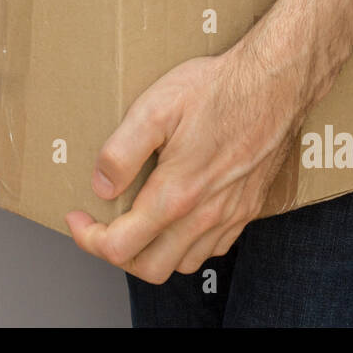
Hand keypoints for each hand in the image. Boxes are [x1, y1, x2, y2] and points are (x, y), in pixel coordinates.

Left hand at [65, 44, 305, 283]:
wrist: (274, 83)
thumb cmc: (217, 89)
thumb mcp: (154, 108)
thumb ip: (121, 152)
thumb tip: (101, 186)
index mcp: (176, 195)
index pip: (120, 247)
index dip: (89, 238)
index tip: (79, 217)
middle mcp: (204, 216)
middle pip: (150, 269)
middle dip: (118, 254)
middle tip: (104, 225)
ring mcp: (229, 216)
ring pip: (183, 264)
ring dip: (153, 253)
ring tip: (137, 223)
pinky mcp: (247, 210)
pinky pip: (213, 249)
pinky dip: (187, 245)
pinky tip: (177, 218)